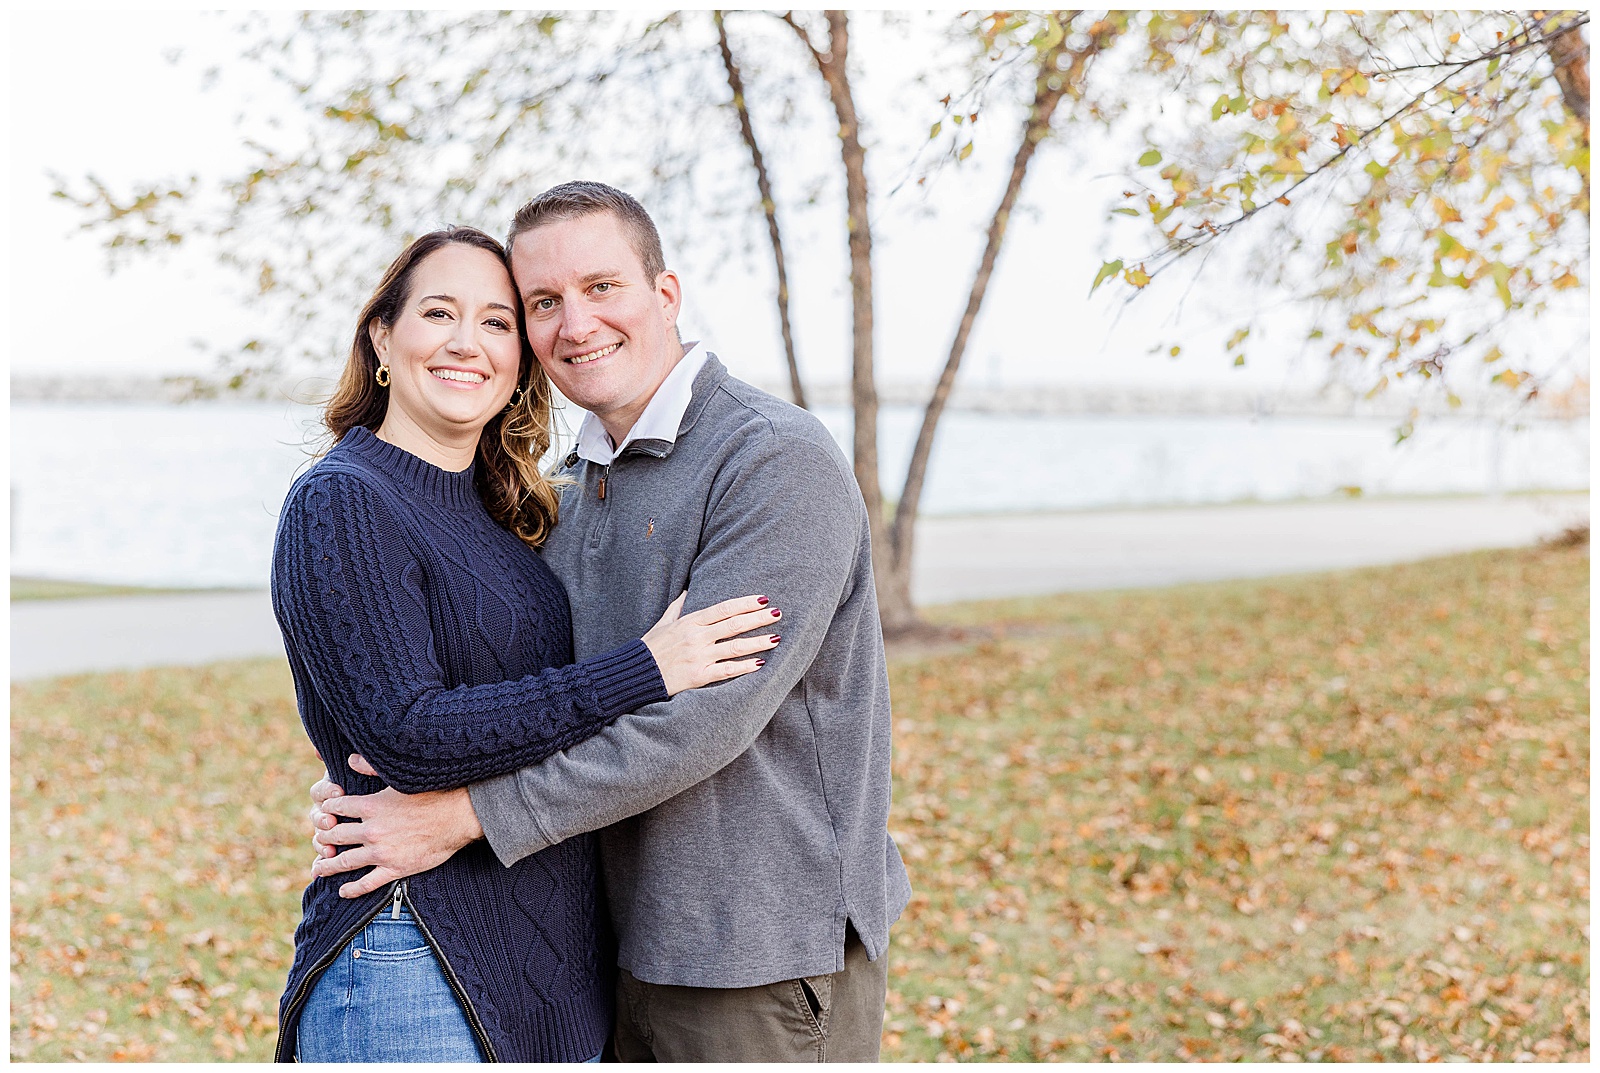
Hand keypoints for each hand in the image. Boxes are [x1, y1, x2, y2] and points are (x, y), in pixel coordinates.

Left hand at [310, 753, 484, 897]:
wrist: (459, 817)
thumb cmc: (434, 793)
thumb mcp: (401, 777)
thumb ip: (372, 767)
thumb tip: (350, 759)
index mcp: (371, 805)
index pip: (336, 806)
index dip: (327, 808)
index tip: (325, 811)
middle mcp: (371, 830)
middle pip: (334, 835)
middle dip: (323, 836)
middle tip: (319, 839)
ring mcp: (382, 852)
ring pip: (344, 861)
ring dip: (328, 865)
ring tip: (318, 868)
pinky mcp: (395, 869)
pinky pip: (367, 883)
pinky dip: (352, 889)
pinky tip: (343, 890)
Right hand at [641, 592, 780, 695]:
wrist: (634, 675)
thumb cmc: (649, 648)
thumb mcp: (662, 623)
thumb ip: (678, 606)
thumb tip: (689, 590)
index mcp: (689, 622)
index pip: (723, 608)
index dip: (745, 603)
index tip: (763, 599)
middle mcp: (696, 637)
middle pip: (734, 624)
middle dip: (758, 618)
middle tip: (778, 613)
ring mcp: (698, 657)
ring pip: (735, 647)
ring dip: (758, 642)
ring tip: (776, 638)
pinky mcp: (698, 676)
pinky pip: (726, 670)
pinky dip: (745, 667)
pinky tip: (760, 663)